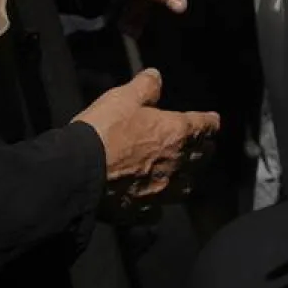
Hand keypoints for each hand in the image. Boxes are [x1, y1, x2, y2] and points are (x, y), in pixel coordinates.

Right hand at [73, 68, 219, 219]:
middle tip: (201, 145)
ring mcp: (160, 190)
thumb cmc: (103, 130)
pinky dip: (156, 207)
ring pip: (185, 187)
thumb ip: (144, 87)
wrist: (75, 173)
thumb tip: (156, 76)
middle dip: (202, 149)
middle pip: (202, 157)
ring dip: (186, 179)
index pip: (207, 126)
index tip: (212, 121)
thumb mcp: (123, 98)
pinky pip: (156, 212)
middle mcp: (176, 164)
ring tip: (182, 175)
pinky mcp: (140, 211)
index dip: (210, 122)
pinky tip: (151, 204)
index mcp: (178, 133)